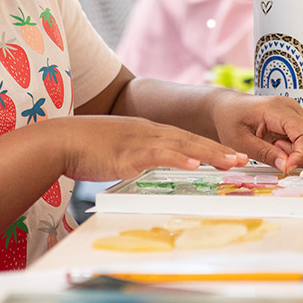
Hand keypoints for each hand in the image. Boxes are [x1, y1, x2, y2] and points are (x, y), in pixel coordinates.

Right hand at [48, 115, 247, 183]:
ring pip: (182, 146)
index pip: (185, 139)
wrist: (58, 140)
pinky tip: (195, 164)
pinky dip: (178, 159)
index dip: (209, 147)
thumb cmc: (84, 148)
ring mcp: (139, 141)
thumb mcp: (118, 151)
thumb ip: (136, 158)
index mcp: (147, 132)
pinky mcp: (128, 153)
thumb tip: (147, 170)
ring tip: (231, 162)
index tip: (231, 155)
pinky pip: (158, 155)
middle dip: (219, 150)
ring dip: (209, 153)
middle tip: (244, 159)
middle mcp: (148, 132)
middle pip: (191, 140)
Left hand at [212, 91, 302, 172]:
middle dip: (302, 154)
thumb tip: (286, 166)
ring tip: (276, 149)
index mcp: (276, 109)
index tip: (286, 166)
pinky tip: (279, 146)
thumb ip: (265, 154)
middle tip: (277, 155)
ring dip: (300, 152)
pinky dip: (297, 148)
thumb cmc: (229, 120)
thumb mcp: (241, 142)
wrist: (226, 108)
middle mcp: (291, 107)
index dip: (301, 154)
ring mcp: (296, 112)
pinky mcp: (296, 119)